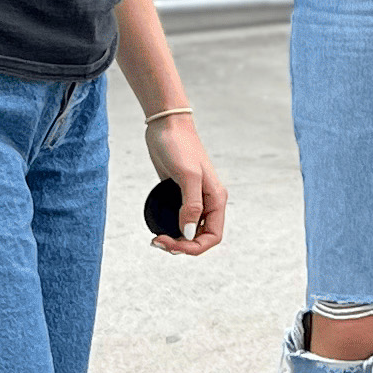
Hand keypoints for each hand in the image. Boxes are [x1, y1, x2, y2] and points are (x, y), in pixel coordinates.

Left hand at [146, 115, 228, 254]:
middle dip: (183, 246)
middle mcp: (208, 201)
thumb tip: (189, 233)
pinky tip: (158, 227)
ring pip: (190, 231)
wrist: (166, 126)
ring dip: (176, 240)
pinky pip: (179, 219)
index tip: (172, 244)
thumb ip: (191, 206)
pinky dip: (171, 228)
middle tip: (158, 241)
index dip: (194, 247)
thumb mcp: (187, 175)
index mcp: (216, 199)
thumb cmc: (179, 146)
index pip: (213, 236)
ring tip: (157, 239)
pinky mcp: (180, 194)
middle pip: (201, 237)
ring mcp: (194, 198)